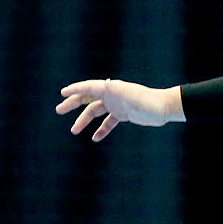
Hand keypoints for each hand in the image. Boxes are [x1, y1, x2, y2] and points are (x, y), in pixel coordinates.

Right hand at [55, 79, 181, 141]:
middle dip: (72, 104)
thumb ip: (117, 91)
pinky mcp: (123, 114)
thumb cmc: (148, 101)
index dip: (74, 89)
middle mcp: (112, 95)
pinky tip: (95, 138)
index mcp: (111, 88)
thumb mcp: (130, 95)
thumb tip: (105, 85)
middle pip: (87, 99)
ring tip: (74, 131)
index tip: (62, 94)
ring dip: (84, 121)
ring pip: (95, 112)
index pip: (88, 87)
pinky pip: (108, 123)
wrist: (164, 108)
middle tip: (59, 110)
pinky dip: (101, 130)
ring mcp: (117, 105)